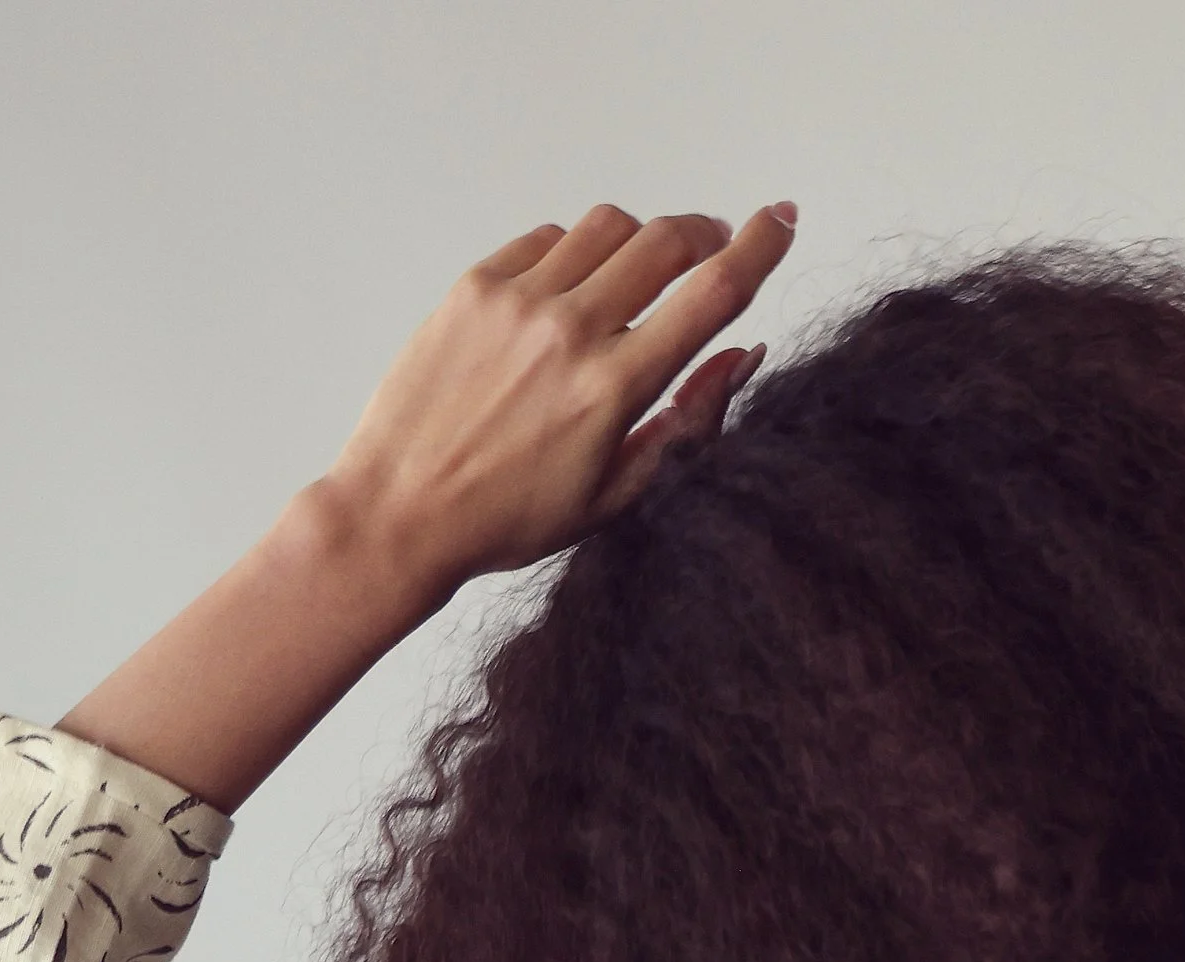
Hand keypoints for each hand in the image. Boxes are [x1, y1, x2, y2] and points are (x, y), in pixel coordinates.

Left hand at [318, 199, 798, 603]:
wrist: (401, 511)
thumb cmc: (510, 520)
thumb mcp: (615, 493)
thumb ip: (685, 420)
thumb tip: (741, 354)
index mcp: (614, 389)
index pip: (712, 294)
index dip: (760, 247)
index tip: (783, 219)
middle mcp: (570, 331)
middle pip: (666, 240)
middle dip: (705, 233)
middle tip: (714, 245)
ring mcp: (518, 300)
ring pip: (608, 226)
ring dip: (642, 237)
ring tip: (641, 270)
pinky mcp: (474, 286)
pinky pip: (546, 239)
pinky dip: (575, 251)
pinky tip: (573, 287)